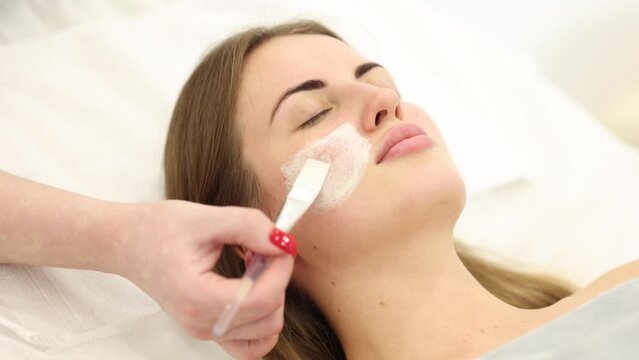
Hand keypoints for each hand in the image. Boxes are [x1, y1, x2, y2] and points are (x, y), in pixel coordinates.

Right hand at [111, 200, 293, 358]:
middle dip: (277, 278)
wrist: (126, 243)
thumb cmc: (156, 230)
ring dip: (271, 295)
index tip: (278, 242)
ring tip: (253, 265)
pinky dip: (262, 316)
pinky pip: (250, 342)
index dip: (281, 267)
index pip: (265, 298)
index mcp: (199, 299)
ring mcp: (205, 332)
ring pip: (266, 330)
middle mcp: (202, 324)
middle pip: (270, 316)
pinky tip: (251, 285)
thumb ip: (248, 226)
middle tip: (261, 249)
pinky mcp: (208, 329)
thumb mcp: (205, 217)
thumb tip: (283, 241)